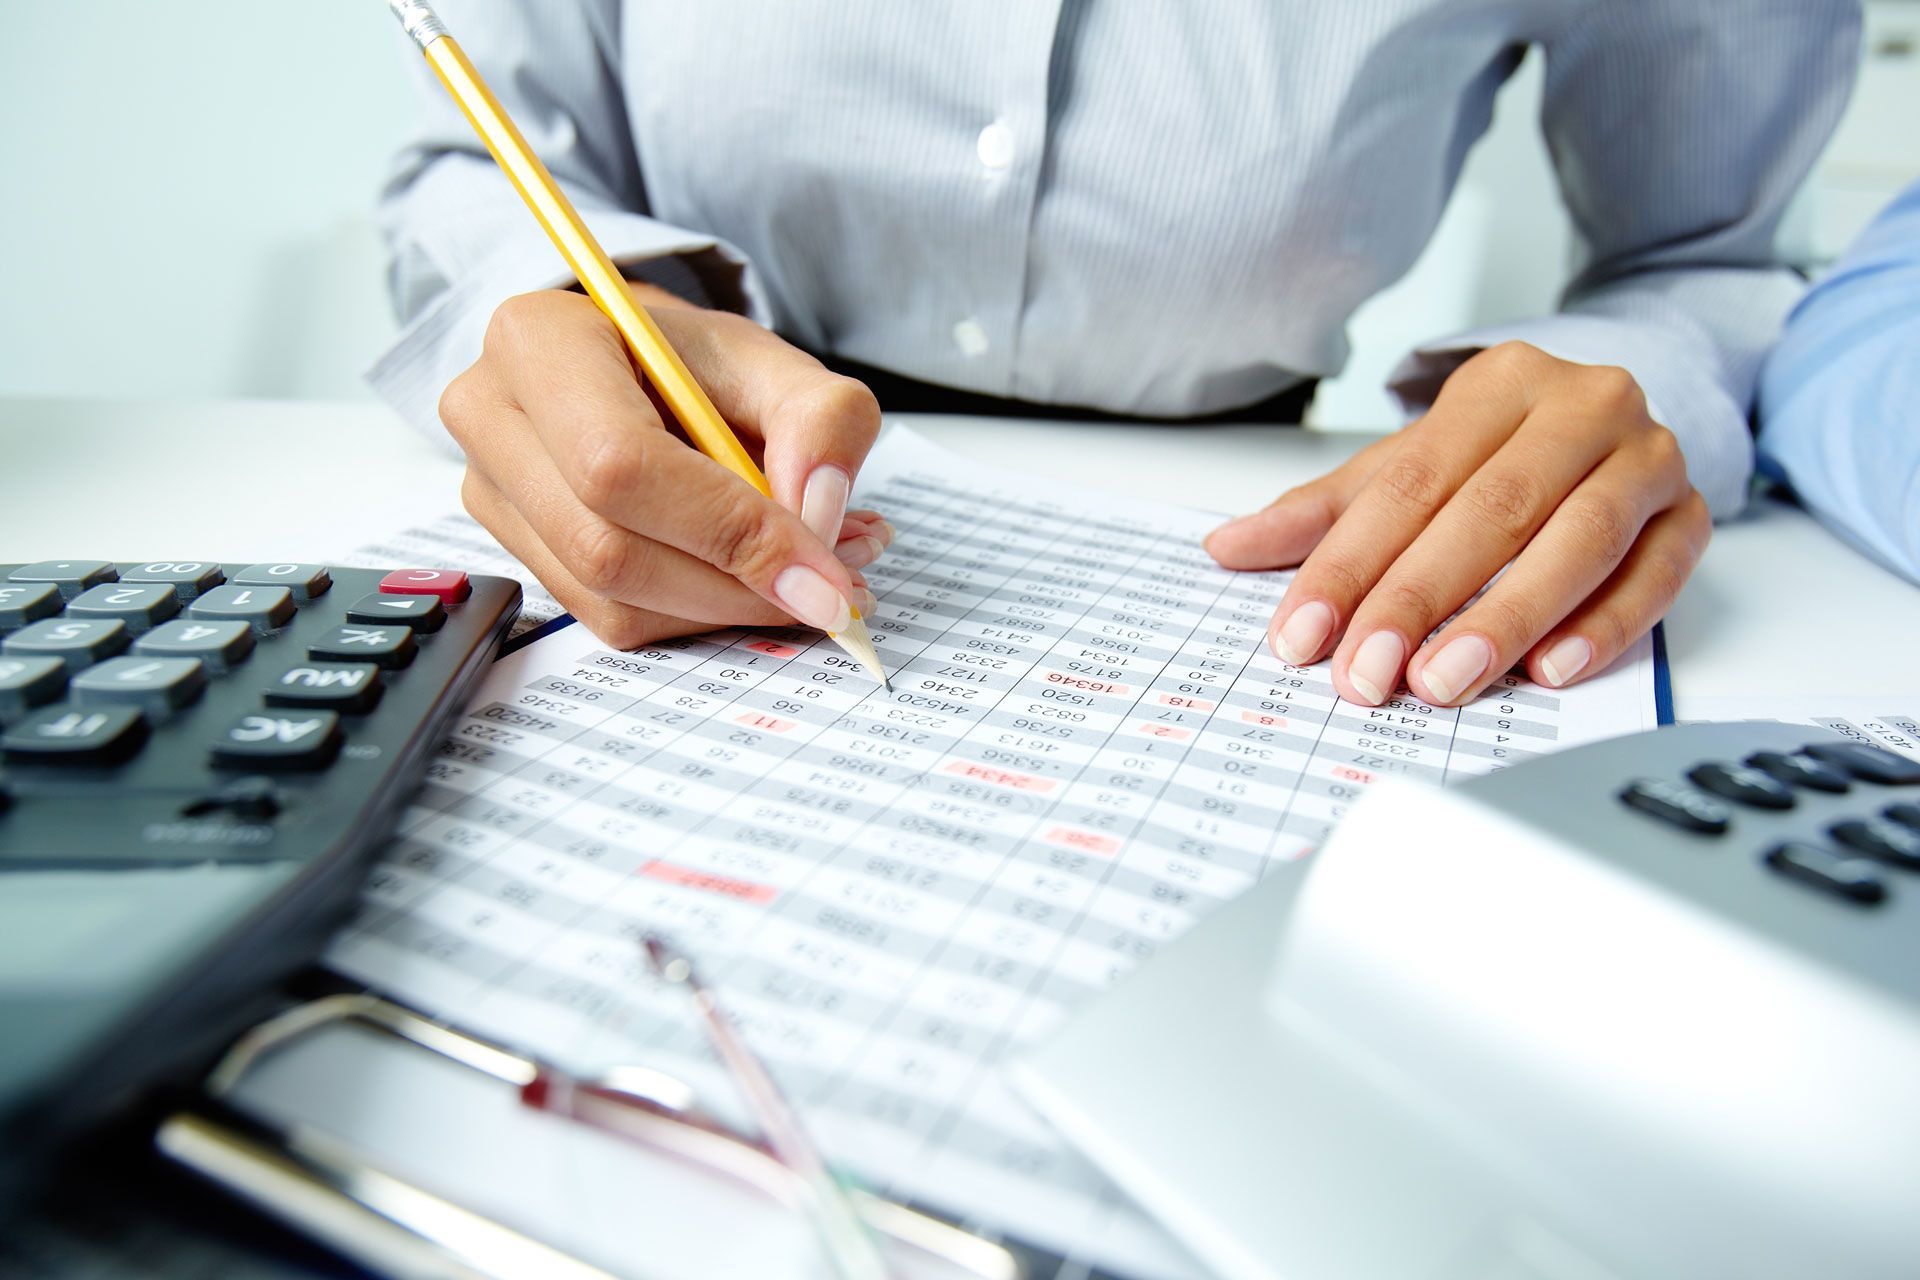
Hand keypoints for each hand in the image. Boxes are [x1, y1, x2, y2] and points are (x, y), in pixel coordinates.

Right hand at [441, 281, 891, 647]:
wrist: (637, 370)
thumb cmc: (693, 362)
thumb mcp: (772, 362)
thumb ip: (821, 418)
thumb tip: (818, 511)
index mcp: (539, 343)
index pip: (619, 465)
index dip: (728, 532)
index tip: (825, 574)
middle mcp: (491, 418)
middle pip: (609, 549)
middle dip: (737, 585)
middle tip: (836, 586)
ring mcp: (493, 495)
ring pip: (613, 601)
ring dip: (729, 607)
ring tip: (812, 569)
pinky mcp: (519, 555)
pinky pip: (615, 619)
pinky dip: (702, 614)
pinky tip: (755, 577)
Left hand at [1206, 342, 1709, 706]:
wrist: (1611, 422)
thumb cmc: (1500, 454)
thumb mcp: (1408, 470)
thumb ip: (1324, 513)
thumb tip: (1227, 547)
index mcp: (1500, 383)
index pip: (1411, 483)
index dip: (1349, 564)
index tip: (1301, 635)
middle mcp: (1582, 406)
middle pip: (1492, 508)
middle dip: (1420, 599)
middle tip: (1366, 674)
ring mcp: (1648, 457)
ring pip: (1580, 538)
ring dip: (1508, 617)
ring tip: (1444, 681)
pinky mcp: (1692, 514)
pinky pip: (1656, 573)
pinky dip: (1604, 625)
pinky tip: (1549, 670)